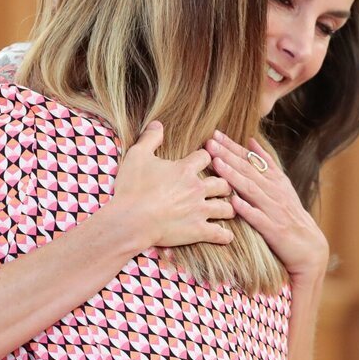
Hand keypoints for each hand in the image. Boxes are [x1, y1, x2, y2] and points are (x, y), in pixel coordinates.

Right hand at [111, 121, 234, 248]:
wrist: (130, 220)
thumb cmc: (132, 188)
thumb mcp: (137, 156)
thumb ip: (150, 138)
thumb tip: (158, 124)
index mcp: (185, 170)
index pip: (206, 157)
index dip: (206, 157)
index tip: (204, 160)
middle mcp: (197, 189)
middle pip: (223, 183)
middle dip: (224, 183)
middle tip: (220, 186)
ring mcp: (200, 210)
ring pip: (227, 207)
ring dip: (228, 207)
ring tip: (226, 208)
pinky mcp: (198, 231)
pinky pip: (221, 234)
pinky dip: (225, 236)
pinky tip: (226, 235)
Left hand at [207, 132, 328, 283]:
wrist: (310, 248)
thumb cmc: (290, 216)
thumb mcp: (281, 186)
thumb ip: (266, 164)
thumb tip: (250, 141)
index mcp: (275, 181)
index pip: (251, 160)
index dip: (233, 146)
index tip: (215, 134)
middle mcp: (275, 192)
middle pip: (248, 170)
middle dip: (228, 155)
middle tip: (210, 142)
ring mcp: (275, 210)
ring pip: (251, 190)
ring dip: (234, 176)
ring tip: (217, 164)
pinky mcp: (275, 230)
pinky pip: (259, 219)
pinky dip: (247, 209)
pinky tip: (233, 202)